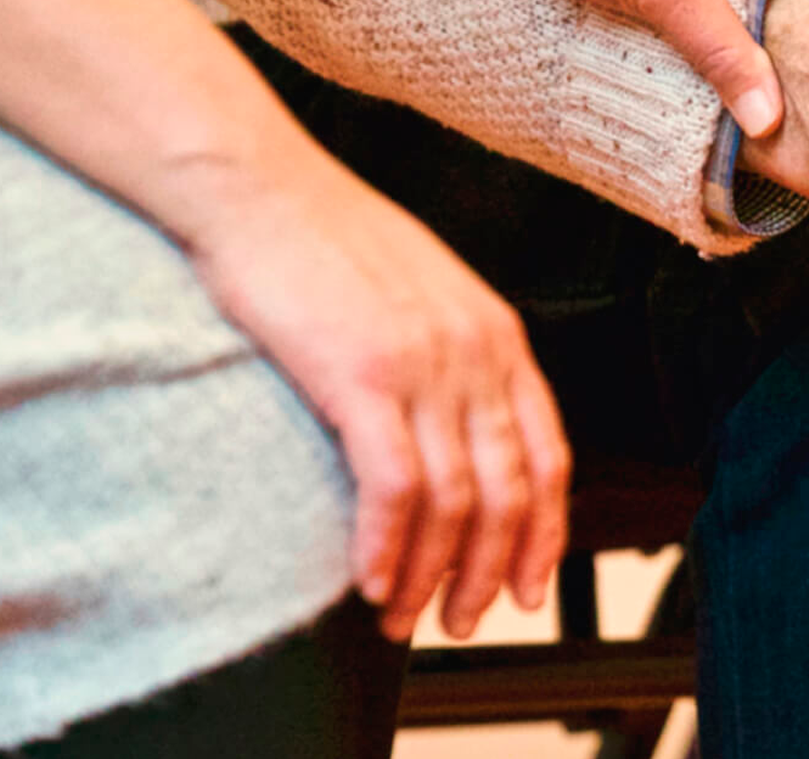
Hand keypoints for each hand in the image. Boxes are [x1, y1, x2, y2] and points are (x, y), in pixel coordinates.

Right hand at [176, 145, 569, 642]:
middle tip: (460, 620)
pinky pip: (395, 485)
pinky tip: (370, 580)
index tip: (526, 585)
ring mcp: (424, 363)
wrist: (259, 188)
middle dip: (489, 572)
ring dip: (432, 574)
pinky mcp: (362, 374)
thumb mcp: (422, 293)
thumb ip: (453, 357)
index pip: (549, 455)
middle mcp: (476, 352)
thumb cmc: (325, 239)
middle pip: (510, 491)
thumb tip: (455, 430)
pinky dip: (387, 546)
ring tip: (404, 617)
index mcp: (498, 334)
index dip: (544, 533)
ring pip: (456, 500)